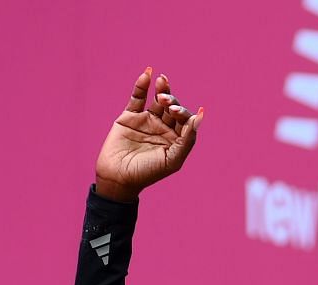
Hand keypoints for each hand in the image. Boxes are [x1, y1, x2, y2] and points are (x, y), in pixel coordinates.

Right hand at [94, 68, 202, 202]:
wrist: (118, 177)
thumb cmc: (148, 173)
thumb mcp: (172, 160)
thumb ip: (188, 140)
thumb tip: (199, 117)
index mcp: (176, 139)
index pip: (185, 119)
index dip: (182, 113)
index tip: (175, 112)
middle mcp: (163, 128)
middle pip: (172, 107)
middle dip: (171, 101)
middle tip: (165, 101)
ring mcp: (146, 120)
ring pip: (157, 99)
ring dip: (162, 89)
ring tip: (162, 80)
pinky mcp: (129, 116)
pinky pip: (137, 97)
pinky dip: (142, 85)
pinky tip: (147, 74)